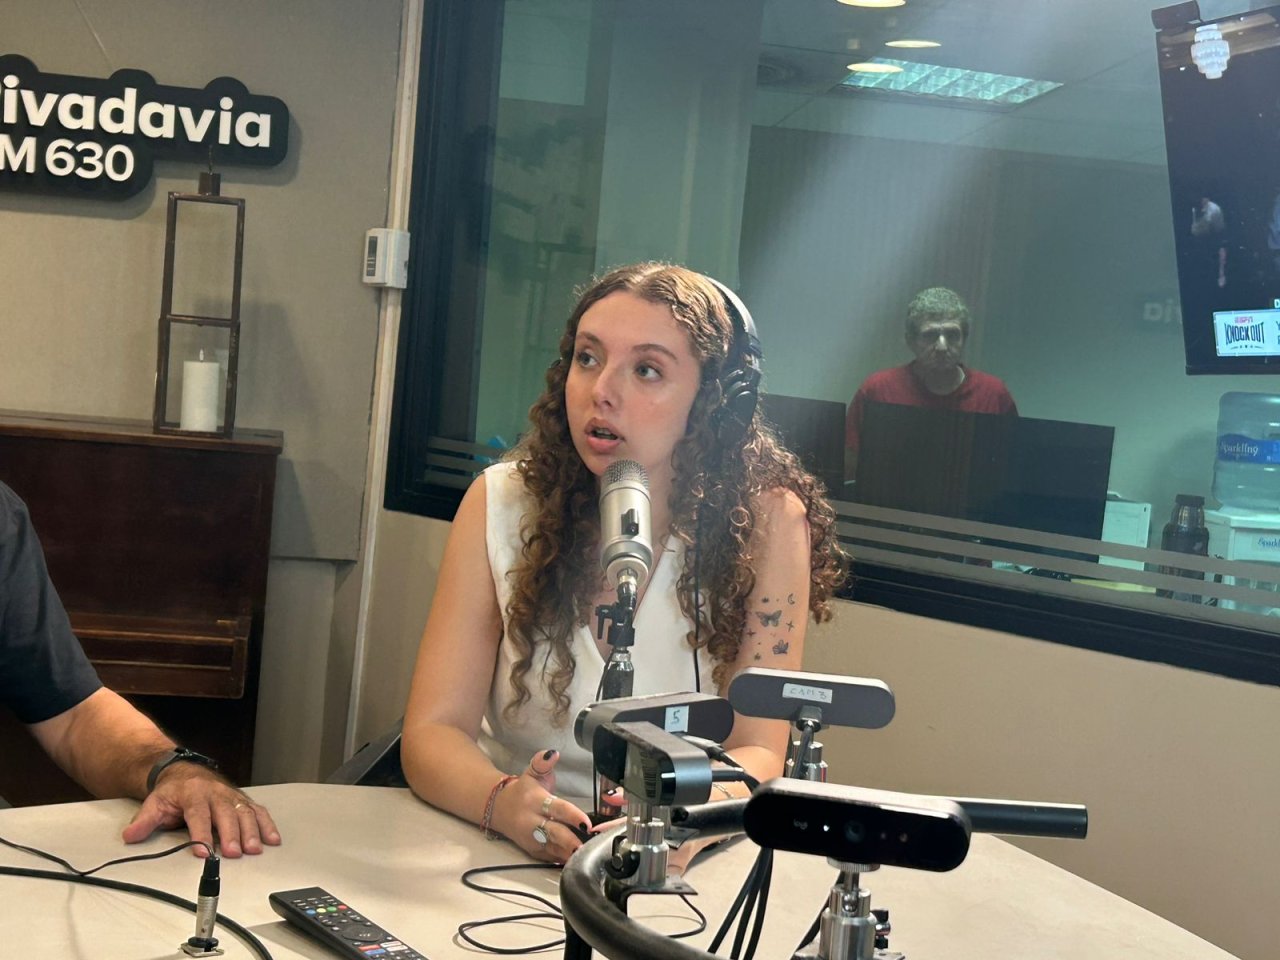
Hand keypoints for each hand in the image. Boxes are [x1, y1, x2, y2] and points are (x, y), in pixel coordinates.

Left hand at [122, 764, 280, 857]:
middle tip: (234, 853)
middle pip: (226, 814)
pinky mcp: (242, 800)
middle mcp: (216, 793)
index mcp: (193, 794)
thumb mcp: (154, 803)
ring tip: (255, 849)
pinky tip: (272, 839)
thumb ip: (144, 821)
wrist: (185, 771)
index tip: (203, 851)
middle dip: (232, 834)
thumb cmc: (173, 792)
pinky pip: (257, 811)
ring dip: (252, 831)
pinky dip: (267, 825)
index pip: (198, 814)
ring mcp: (231, 796)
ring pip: (245, 812)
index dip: (201, 833)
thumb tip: (131, 836)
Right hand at [493, 749, 591, 863]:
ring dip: (569, 853)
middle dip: (570, 841)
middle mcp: (532, 822)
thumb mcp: (532, 773)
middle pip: (554, 834)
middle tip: (586, 846)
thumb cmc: (523, 791)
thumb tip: (552, 754)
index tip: (586, 824)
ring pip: (552, 849)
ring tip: (585, 855)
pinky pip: (549, 858)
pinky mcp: (533, 851)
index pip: (557, 809)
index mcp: (535, 801)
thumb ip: (542, 763)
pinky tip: (576, 861)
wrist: (499, 809)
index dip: (572, 816)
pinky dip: (562, 860)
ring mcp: (532, 839)